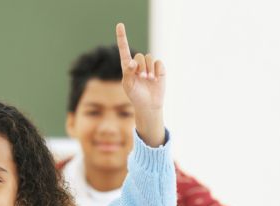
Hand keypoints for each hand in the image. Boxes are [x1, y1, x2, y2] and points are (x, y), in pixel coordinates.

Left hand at [116, 23, 165, 146]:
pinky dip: (157, 71)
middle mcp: (138, 64)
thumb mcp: (128, 86)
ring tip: (149, 80)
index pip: (124, 49)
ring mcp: (149, 66)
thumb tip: (132, 62)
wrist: (149, 105)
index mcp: (127, 66)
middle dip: (141, 67)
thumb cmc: (135, 96)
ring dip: (149, 69)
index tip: (120, 25)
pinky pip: (159, 63)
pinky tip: (156, 79)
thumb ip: (128, 72)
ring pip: (149, 58)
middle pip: (139, 56)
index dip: (122, 37)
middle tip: (142, 78)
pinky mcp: (159, 70)